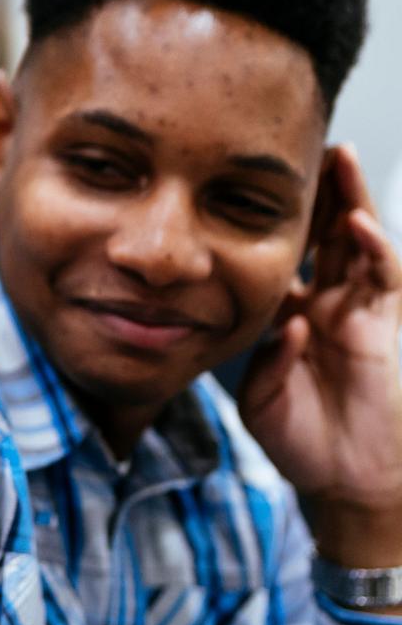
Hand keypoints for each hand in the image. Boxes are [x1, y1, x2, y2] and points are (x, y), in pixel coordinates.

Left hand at [240, 145, 401, 568]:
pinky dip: (373, 249)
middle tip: (300, 144)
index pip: (277, 252)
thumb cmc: (300, 439)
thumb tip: (284, 325)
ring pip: (355, 241)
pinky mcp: (386, 327)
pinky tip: (357, 222)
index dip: (264, 217)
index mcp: (287, 312)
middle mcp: (324, 302)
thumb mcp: (260, 391)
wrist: (345, 480)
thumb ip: (263, 355)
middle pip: (319, 232)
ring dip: (348, 199)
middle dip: (313, 190)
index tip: (239, 177)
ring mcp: (358, 311)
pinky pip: (382, 280)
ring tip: (338, 156)